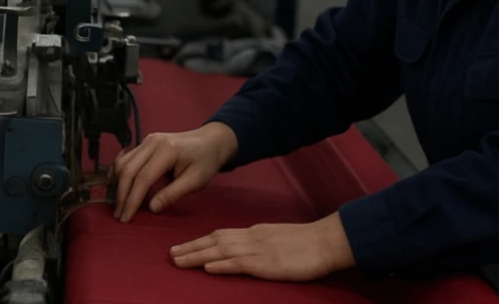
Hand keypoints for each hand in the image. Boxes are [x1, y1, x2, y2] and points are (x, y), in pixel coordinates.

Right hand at [110, 122, 237, 222]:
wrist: (211, 141)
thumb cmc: (206, 161)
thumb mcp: (195, 180)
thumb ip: (173, 194)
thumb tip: (151, 208)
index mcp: (167, 151)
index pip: (143, 178)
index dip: (132, 200)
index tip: (126, 218)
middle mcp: (153, 142)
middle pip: (128, 170)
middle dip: (121, 196)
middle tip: (119, 216)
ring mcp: (148, 140)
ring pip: (122, 163)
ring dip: (117, 185)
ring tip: (119, 205)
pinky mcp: (146, 142)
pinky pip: (126, 158)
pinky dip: (119, 174)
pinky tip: (118, 187)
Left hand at [170, 212, 355, 280]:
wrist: (327, 240)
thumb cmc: (308, 243)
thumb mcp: (280, 239)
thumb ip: (262, 243)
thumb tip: (246, 251)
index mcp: (256, 232)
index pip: (222, 234)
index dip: (200, 241)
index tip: (183, 246)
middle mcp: (253, 237)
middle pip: (215, 240)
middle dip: (191, 247)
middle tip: (170, 254)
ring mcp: (259, 249)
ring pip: (221, 250)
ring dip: (197, 255)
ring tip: (177, 260)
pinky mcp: (267, 263)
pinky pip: (240, 262)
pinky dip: (222, 264)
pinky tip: (207, 267)